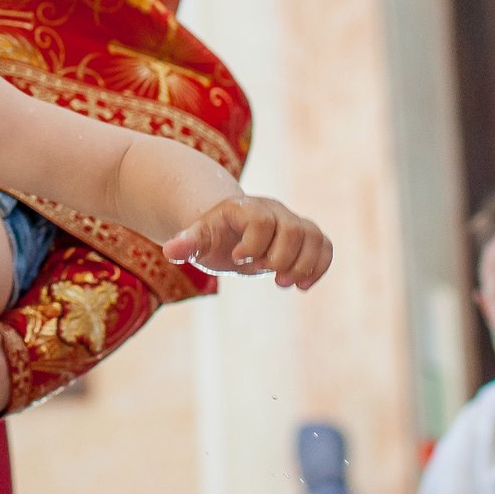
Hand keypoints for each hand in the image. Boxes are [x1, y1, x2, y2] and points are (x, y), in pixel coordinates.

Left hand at [166, 196, 331, 289]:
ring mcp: (291, 222)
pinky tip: (303, 285)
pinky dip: (319, 266)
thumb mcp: (197, 241)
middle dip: (281, 258)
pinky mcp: (304, 237)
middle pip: (293, 229)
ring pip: (313, 237)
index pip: (261, 221)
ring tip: (283, 282)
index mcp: (244, 208)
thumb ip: (187, 244)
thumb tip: (170, 251)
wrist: (228, 230)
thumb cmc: (211, 237)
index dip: (253, 244)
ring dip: (304, 264)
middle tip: (265, 275)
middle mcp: (272, 210)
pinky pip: (324, 245)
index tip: (239, 260)